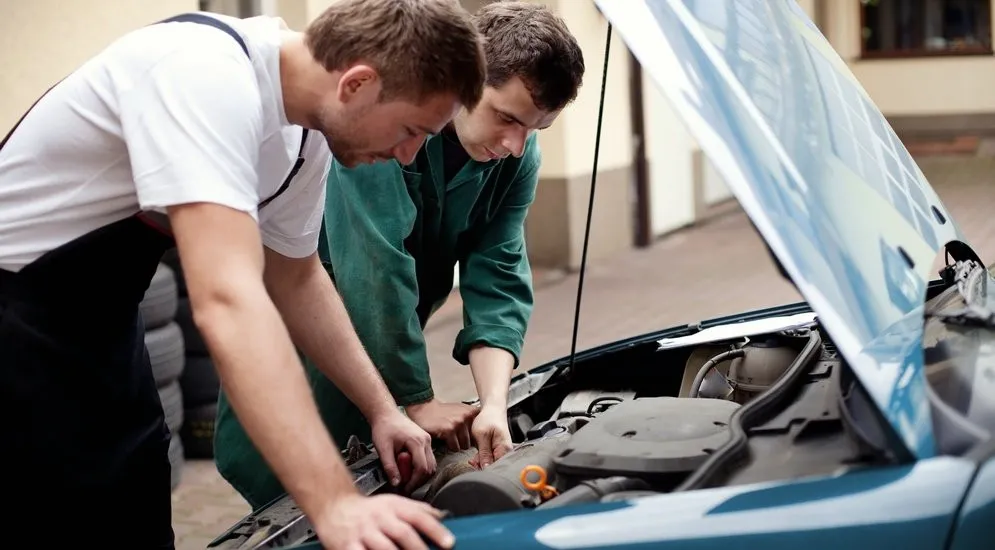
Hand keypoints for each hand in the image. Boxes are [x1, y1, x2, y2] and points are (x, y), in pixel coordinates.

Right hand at [313, 493, 453, 549]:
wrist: (334, 506)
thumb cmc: (369, 510)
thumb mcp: (394, 503)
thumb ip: (419, 510)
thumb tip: (444, 517)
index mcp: (394, 507)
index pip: (418, 516)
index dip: (435, 529)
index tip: (449, 543)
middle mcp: (379, 518)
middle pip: (403, 533)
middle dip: (419, 548)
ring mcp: (363, 532)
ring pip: (384, 547)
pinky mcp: (347, 546)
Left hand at [370, 410, 436, 492]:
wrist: (385, 414)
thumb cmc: (383, 428)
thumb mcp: (382, 448)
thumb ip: (389, 466)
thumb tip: (396, 483)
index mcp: (417, 441)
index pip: (422, 468)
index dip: (414, 482)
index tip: (404, 488)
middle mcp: (426, 441)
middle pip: (430, 468)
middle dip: (418, 480)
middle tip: (405, 485)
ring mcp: (427, 440)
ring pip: (431, 465)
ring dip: (420, 474)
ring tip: (406, 477)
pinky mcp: (425, 442)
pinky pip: (428, 459)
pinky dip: (421, 467)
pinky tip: (408, 469)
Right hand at [405, 399, 479, 451]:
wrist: (425, 409)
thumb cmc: (443, 413)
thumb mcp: (461, 411)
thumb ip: (472, 421)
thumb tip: (481, 438)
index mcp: (472, 411)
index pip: (481, 432)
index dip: (474, 437)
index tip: (467, 436)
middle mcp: (467, 416)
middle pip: (473, 440)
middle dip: (464, 441)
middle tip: (455, 437)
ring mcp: (458, 422)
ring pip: (464, 445)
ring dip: (457, 444)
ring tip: (450, 437)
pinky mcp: (449, 430)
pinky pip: (455, 447)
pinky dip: (449, 446)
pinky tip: (444, 438)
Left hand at [468, 405, 512, 468]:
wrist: (493, 410)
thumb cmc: (489, 418)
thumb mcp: (482, 435)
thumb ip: (484, 453)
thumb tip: (485, 468)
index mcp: (504, 449)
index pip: (495, 467)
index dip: (483, 468)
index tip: (475, 464)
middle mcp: (506, 452)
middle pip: (493, 466)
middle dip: (481, 465)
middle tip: (472, 460)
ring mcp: (502, 451)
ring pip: (490, 463)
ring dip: (480, 461)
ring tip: (475, 454)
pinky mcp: (498, 450)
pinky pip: (490, 458)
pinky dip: (482, 457)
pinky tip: (477, 454)